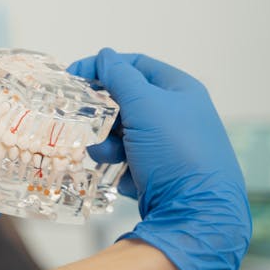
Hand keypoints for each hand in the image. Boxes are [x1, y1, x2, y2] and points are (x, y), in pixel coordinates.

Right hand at [69, 48, 250, 269]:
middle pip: (128, 100)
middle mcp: (178, 115)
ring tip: (101, 153)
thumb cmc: (175, 152)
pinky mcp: (162, 173)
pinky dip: (120, 164)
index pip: (136, 65)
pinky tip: (122, 175)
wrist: (196, 214)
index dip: (103, 66)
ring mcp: (171, 146)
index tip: (73, 75)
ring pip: (125, 133)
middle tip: (79, 115)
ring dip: (107, 141)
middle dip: (103, 111)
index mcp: (180, 90)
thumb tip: (105, 55)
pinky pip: (130, 160)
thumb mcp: (144, 105)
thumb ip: (119, 76)